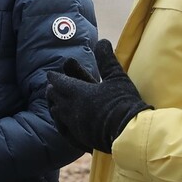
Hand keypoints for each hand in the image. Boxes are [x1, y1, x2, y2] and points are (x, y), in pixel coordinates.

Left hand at [47, 39, 151, 153]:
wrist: (130, 134)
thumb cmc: (124, 102)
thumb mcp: (117, 77)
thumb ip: (107, 59)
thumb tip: (102, 41)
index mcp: (78, 93)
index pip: (60, 82)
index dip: (55, 77)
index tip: (50, 74)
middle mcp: (72, 110)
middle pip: (57, 98)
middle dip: (53, 91)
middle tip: (50, 88)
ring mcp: (74, 126)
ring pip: (58, 115)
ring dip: (55, 107)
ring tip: (54, 104)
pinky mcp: (80, 140)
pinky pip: (64, 131)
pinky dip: (61, 124)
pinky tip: (63, 125)